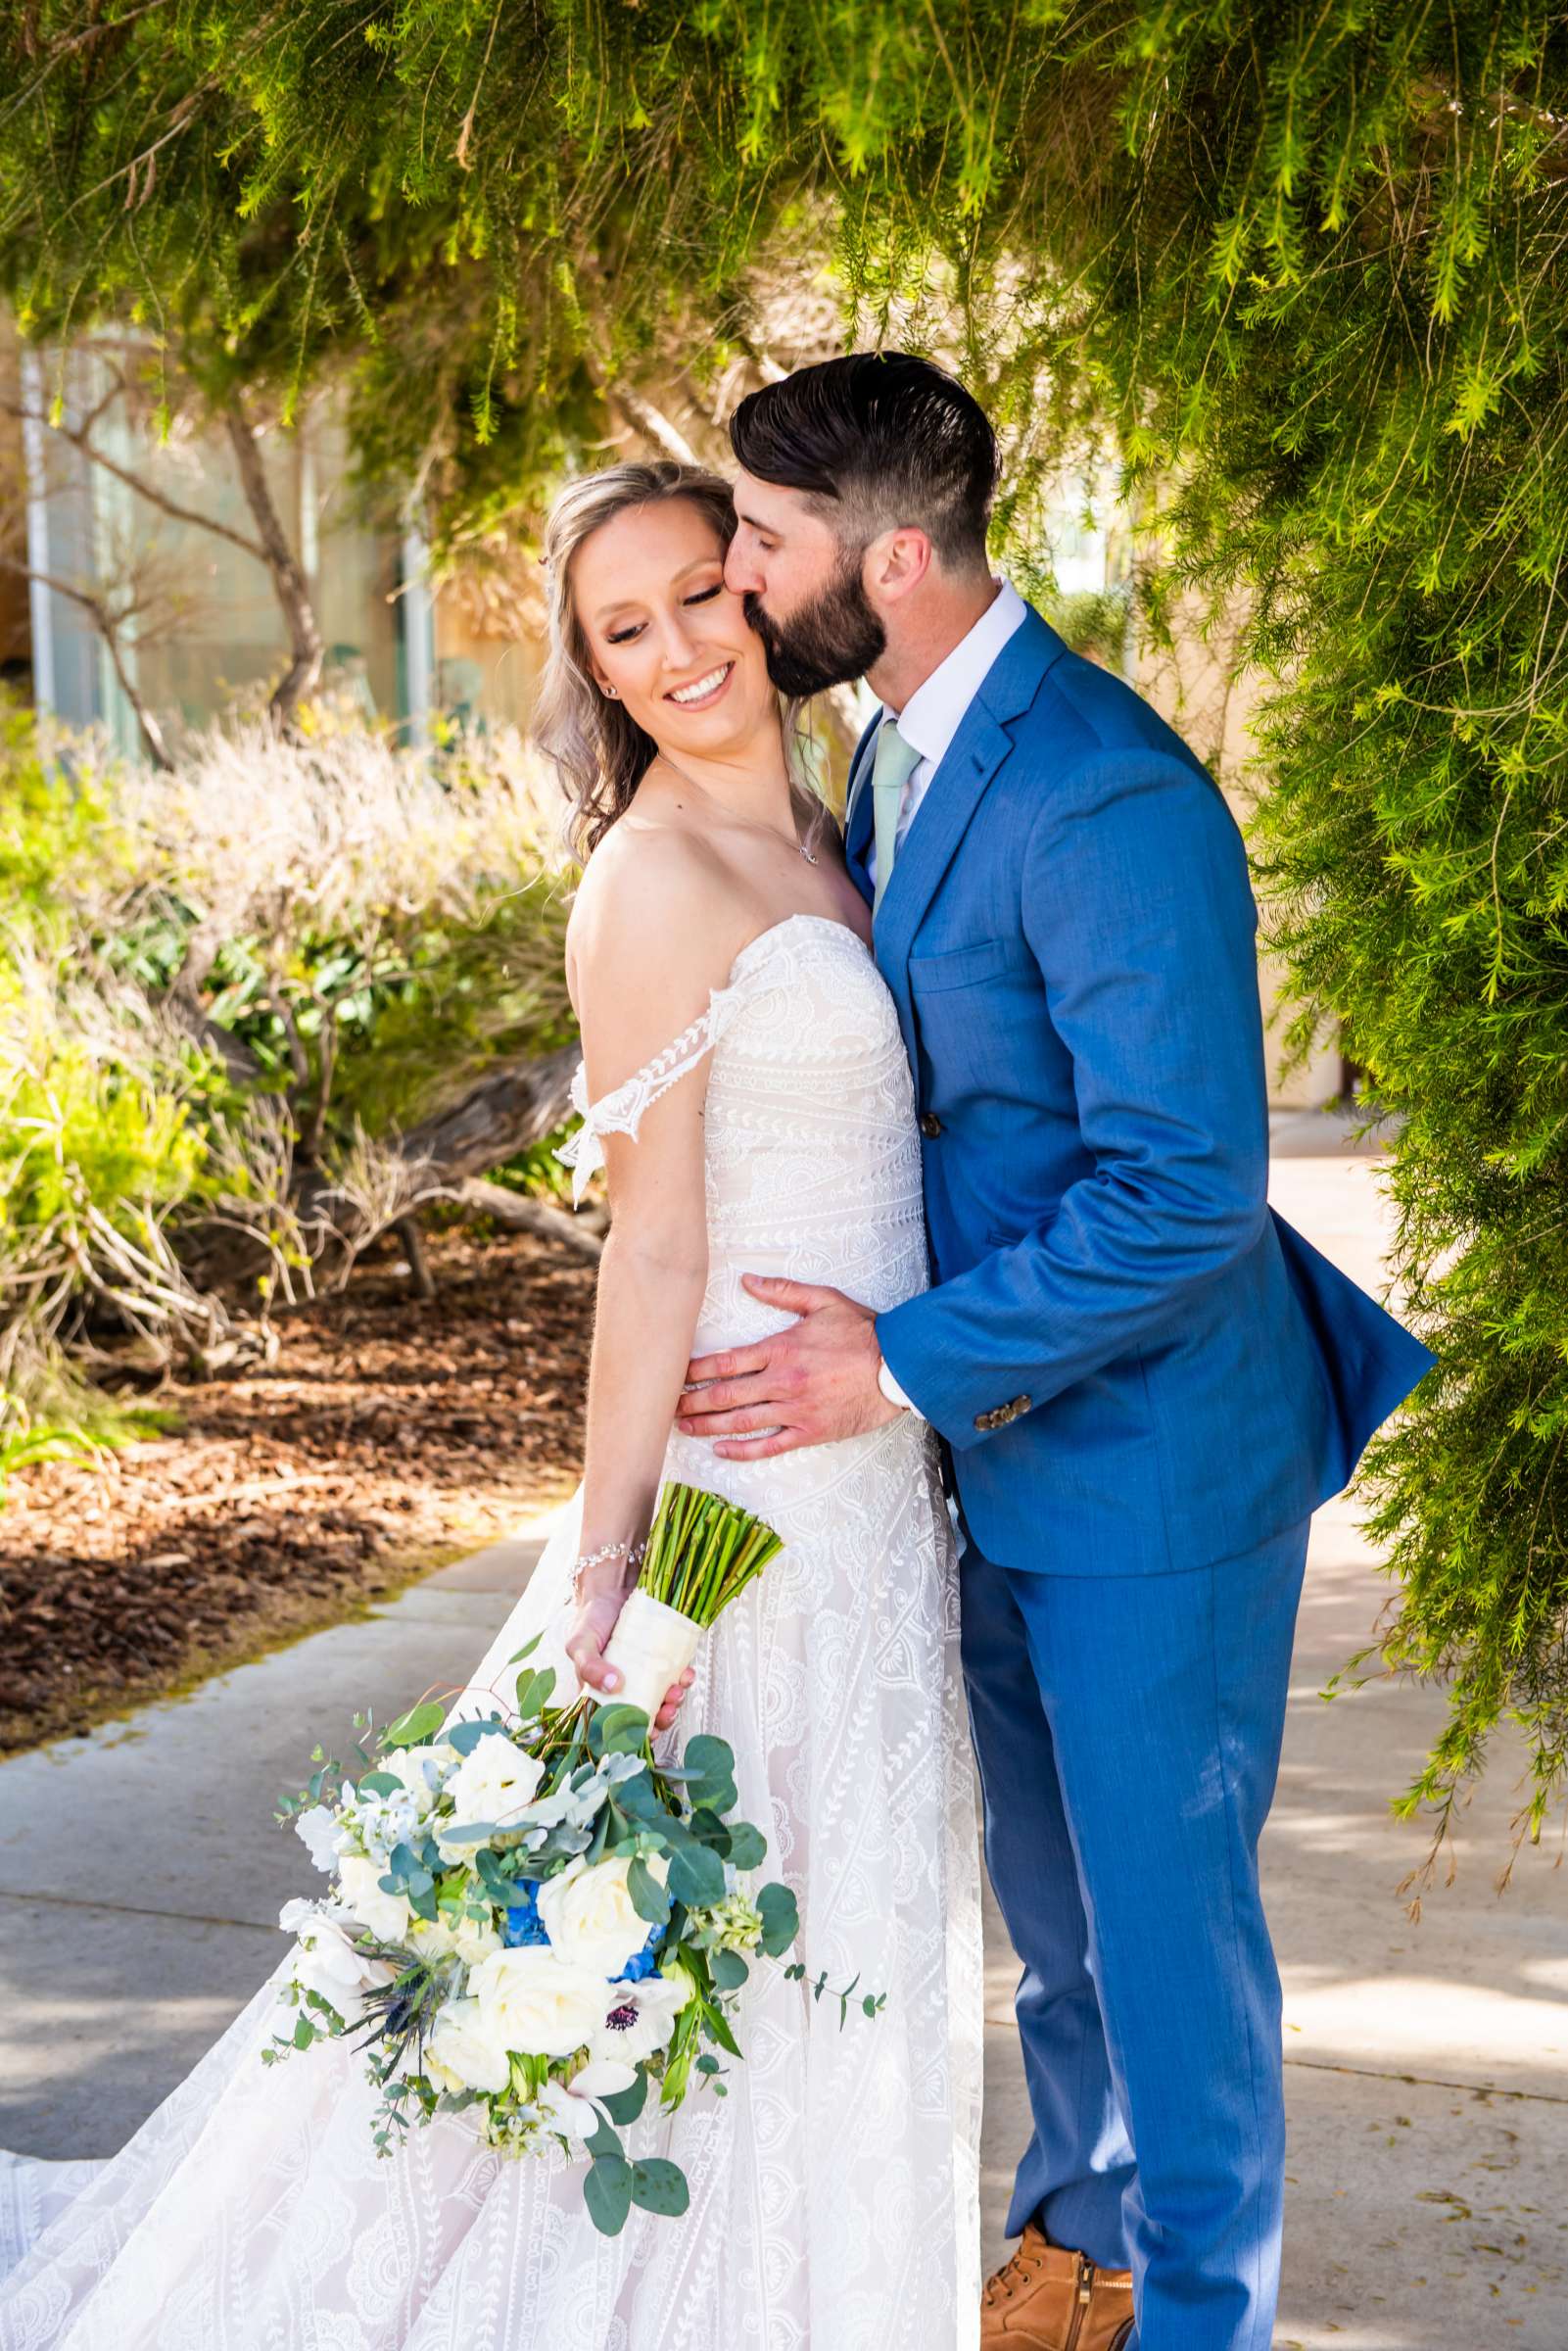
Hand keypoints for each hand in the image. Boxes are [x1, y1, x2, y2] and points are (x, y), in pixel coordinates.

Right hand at [563, 1584, 693, 1731]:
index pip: (618, 1723)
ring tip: (676, 1690)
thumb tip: (615, 1686)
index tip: (648, 1730)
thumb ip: (589, 1667)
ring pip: (663, 1699)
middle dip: (661, 1718)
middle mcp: (625, 1688)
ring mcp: (645, 1675)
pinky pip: (676, 1676)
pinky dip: (683, 1679)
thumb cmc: (590, 1621)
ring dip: (674, 1701)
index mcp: (601, 1694)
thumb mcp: (580, 1645)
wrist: (610, 1590)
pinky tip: (685, 1674)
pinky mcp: (662, 1660)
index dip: (635, 1732)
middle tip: (667, 1708)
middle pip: (645, 1715)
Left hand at [677, 1273, 903, 1457]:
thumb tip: (747, 1280)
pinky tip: (722, 1450)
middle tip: (668, 1406)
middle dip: (694, 1401)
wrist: (900, 1366)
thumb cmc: (862, 1332)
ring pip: (742, 1422)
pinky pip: (770, 1445)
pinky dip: (743, 1450)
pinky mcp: (811, 1430)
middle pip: (726, 1395)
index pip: (727, 1362)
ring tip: (684, 1427)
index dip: (696, 1371)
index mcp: (781, 1349)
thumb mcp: (823, 1300)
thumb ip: (782, 1292)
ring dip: (709, 1426)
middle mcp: (783, 1381)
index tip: (676, 1376)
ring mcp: (796, 1409)